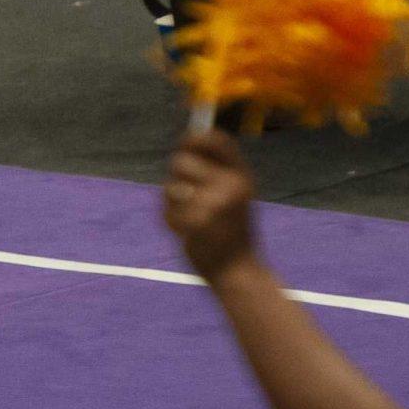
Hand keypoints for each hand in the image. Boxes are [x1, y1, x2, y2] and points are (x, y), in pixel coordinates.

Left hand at [162, 132, 258, 281]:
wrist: (238, 270)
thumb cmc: (232, 231)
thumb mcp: (236, 194)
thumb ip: (217, 170)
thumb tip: (188, 139)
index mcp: (241, 176)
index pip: (216, 140)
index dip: (194, 137)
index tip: (185, 142)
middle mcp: (229, 185)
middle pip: (182, 160)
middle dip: (175, 173)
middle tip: (183, 190)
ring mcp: (211, 204)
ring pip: (170, 186)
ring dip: (172, 201)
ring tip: (190, 216)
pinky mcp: (194, 223)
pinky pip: (167, 211)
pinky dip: (171, 221)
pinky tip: (188, 233)